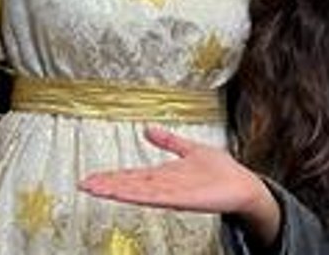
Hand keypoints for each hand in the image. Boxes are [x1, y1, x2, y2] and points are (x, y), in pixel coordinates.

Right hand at [78, 126, 280, 242]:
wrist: (245, 186)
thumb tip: (148, 129)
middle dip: (107, 184)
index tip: (90, 178)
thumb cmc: (223, 172)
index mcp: (164, 175)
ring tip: (95, 190)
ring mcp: (173, 193)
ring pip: (139, 191)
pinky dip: (141, 195)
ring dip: (117, 190)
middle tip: (83, 184)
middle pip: (130, 184)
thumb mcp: (191, 149)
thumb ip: (169, 141)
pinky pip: (159, 196)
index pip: (132, 175)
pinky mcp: (184, 198)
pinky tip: (126, 194)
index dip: (111, 176)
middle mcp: (165, 186)